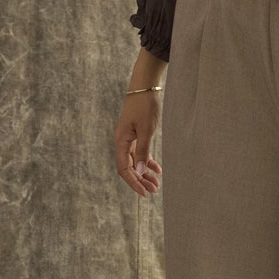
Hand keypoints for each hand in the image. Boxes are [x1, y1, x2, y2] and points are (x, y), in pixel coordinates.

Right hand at [115, 54, 166, 196]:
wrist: (145, 85)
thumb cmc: (145, 105)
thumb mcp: (146, 129)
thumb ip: (143, 150)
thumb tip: (140, 171)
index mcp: (121, 141)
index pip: (124, 168)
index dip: (133, 182)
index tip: (144, 193)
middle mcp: (122, 141)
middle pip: (129, 167)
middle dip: (141, 180)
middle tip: (154, 190)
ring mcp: (129, 137)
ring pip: (136, 161)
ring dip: (145, 172)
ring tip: (157, 184)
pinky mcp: (136, 133)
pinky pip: (140, 152)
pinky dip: (148, 161)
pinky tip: (158, 169)